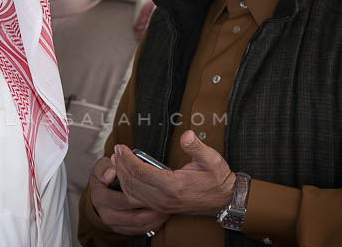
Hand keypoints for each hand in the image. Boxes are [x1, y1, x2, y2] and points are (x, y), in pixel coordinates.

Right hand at [88, 155, 169, 235]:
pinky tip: (162, 216)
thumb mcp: (102, 168)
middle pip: (135, 216)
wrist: (101, 192)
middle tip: (167, 202)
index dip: (141, 195)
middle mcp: (106, 214)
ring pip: (140, 225)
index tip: (156, 189)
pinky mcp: (123, 230)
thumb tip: (111, 174)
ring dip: (156, 219)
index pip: (124, 199)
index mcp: (100, 198)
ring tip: (167, 209)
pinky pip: (141, 230)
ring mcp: (115, 224)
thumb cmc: (105, 178)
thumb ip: (105, 168)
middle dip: (153, 209)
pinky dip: (153, 224)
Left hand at [112, 130, 235, 215]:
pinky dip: (129, 187)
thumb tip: (186, 135)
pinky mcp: (162, 208)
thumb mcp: (211, 159)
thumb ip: (196, 147)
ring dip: (122, 176)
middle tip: (116, 151)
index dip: (128, 159)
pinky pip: (139, 199)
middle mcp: (164, 199)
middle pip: (133, 183)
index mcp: (173, 186)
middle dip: (121, 166)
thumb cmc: (218, 180)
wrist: (225, 201)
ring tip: (117, 161)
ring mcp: (162, 205)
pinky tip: (126, 177)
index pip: (142, 172)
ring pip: (133, 193)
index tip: (121, 147)